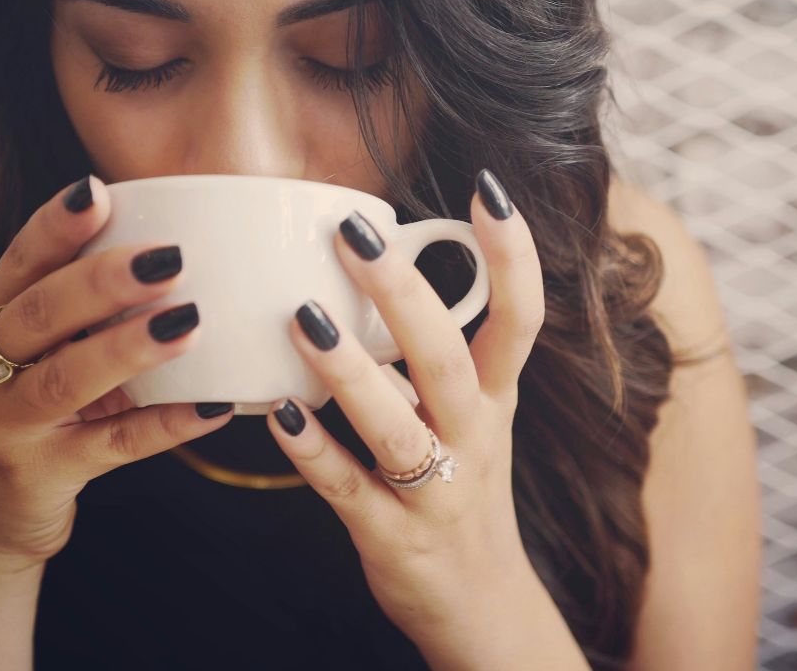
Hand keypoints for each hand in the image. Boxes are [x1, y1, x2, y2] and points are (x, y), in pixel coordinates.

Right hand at [0, 175, 235, 568]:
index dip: (56, 226)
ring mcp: (4, 425)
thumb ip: (71, 305)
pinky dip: (165, 426)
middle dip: (104, 281)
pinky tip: (212, 405)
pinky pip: (112, 446)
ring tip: (189, 322)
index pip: (19, 261)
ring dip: (131, 347)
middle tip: (170, 257)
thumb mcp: (23, 352)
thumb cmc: (21, 411)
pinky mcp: (39, 476)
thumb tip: (168, 244)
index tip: (97, 191)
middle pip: (41, 312)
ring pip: (68, 378)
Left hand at [263, 168, 545, 638]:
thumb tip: (382, 262)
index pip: (522, 318)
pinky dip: (312, 452)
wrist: (482, 607)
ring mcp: (437, 493)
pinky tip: (275, 414)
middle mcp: (475, 439)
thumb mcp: (472, 415)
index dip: (512, 256)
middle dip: (405, 295)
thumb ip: (434, 350)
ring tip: (304, 319)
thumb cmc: (462, 486)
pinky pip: (348, 490)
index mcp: (496, 398)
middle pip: (450, 360)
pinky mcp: (392, 538)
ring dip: (350, 372)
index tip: (487, 189)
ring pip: (398, 427)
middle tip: (354, 234)